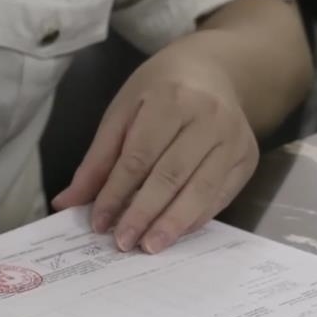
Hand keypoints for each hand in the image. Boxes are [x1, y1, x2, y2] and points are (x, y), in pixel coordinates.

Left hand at [52, 49, 258, 253]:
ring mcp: (233, 138)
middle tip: (124, 242)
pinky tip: (175, 233)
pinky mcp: (248, 158)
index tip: (99, 222)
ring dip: (173, 223)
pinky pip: (220, 195)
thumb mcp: (122, 112)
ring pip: (201, 190)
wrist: (213, 70)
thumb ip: (98, 159)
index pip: (139, 156)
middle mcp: (208, 117)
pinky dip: (196, 218)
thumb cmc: (160, 91)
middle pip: (171, 175)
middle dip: (144, 213)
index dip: (117, 192)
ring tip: (150, 246)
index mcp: (171, 99)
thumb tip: (68, 202)